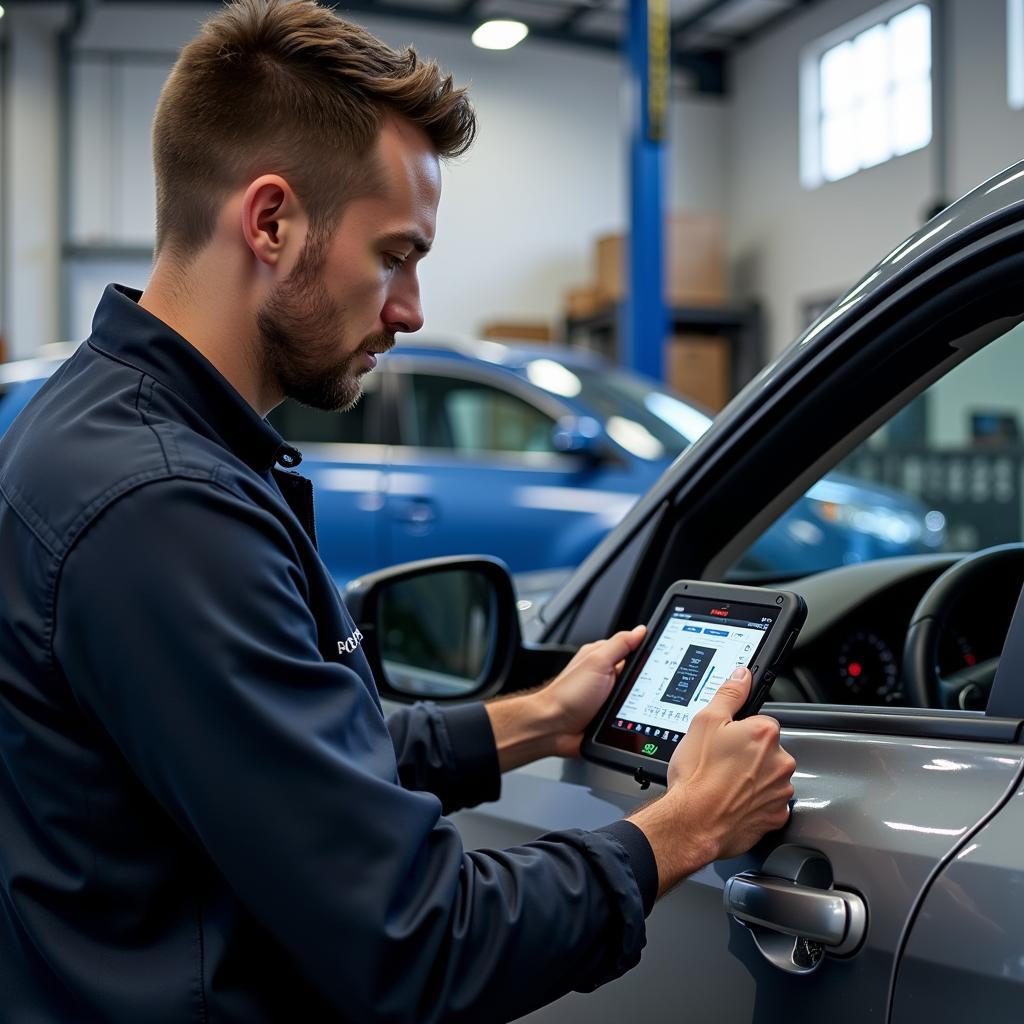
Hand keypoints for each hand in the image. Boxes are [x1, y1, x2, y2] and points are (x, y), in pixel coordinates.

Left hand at [537, 625, 646, 757]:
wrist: (553, 729)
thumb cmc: (566, 695)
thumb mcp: (597, 662)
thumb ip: (620, 644)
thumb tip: (641, 630)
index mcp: (604, 657)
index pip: (635, 650)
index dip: (648, 654)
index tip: (659, 660)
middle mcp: (607, 675)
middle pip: (639, 675)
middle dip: (645, 683)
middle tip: (634, 689)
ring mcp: (609, 696)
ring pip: (638, 697)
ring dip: (639, 703)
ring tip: (626, 707)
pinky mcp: (611, 716)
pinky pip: (632, 714)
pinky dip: (633, 718)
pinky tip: (627, 720)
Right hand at [629, 667, 795, 895]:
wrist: (693, 822)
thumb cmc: (697, 776)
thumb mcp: (704, 722)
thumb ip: (729, 694)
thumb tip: (742, 675)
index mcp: (765, 733)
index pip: (761, 723)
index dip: (740, 731)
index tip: (726, 742)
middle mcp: (780, 761)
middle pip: (767, 750)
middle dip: (748, 755)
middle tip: (721, 763)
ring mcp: (780, 791)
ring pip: (768, 777)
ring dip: (752, 779)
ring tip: (723, 784)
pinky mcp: (776, 817)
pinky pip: (768, 804)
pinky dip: (754, 803)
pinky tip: (732, 802)